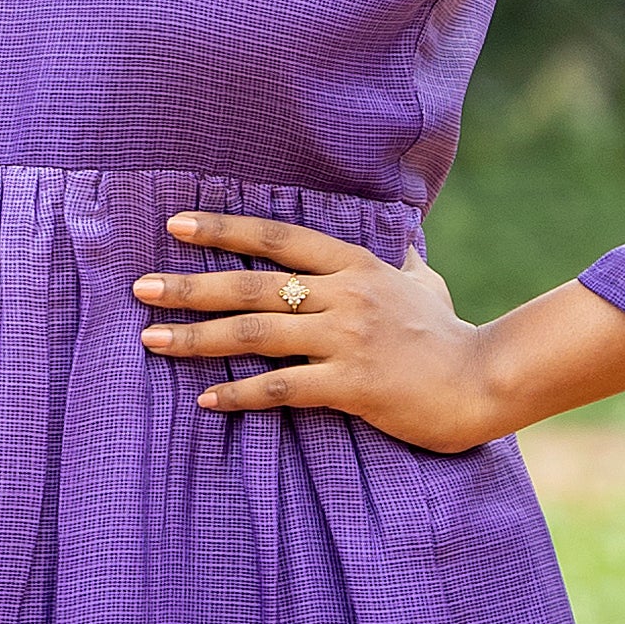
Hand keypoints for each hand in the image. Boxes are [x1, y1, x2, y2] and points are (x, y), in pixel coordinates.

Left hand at [133, 210, 515, 452]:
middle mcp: (345, 295)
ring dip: (198, 337)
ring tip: (152, 339)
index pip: (278, 238)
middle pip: (253, 285)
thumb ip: (402, 267)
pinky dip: (240, 394)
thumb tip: (402, 253)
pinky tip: (206, 399)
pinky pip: (282, 388)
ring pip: (257, 333)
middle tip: (141, 288)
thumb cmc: (450, 336)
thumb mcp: (424, 284)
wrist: (484, 380)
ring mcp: (348, 338)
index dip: (225, 229)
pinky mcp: (352, 383)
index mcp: (356, 265)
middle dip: (191, 285)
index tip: (176, 224)